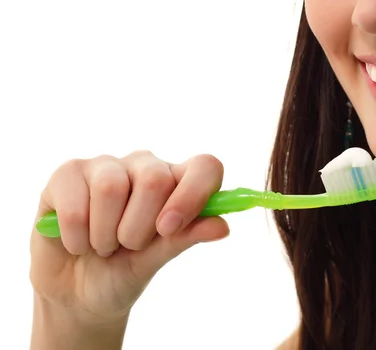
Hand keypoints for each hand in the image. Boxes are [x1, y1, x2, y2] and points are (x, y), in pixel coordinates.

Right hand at [30, 150, 229, 323]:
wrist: (75, 294)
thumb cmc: (124, 271)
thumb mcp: (156, 260)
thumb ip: (186, 238)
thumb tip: (222, 226)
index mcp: (178, 182)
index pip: (205, 166)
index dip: (193, 195)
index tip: (168, 228)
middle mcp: (146, 166)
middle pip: (156, 179)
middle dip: (139, 229)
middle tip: (128, 245)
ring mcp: (106, 165)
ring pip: (111, 187)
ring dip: (105, 235)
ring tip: (102, 245)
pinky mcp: (69, 173)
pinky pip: (75, 202)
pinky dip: (76, 237)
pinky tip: (76, 242)